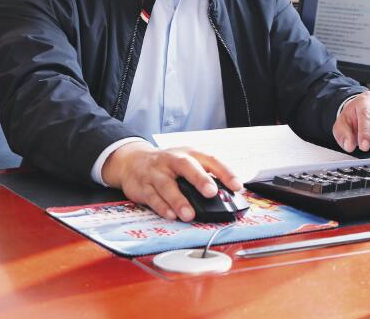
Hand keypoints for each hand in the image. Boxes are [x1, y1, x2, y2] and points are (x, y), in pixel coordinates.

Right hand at [100, 142, 242, 221]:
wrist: (132, 161)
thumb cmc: (167, 165)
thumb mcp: (187, 164)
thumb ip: (204, 177)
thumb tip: (226, 196)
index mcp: (189, 154)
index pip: (210, 160)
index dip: (225, 172)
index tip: (237, 186)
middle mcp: (172, 160)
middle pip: (186, 166)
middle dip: (200, 179)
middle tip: (211, 192)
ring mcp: (157, 172)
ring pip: (167, 185)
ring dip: (179, 200)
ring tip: (189, 215)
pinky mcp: (143, 186)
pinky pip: (152, 197)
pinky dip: (162, 207)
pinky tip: (170, 215)